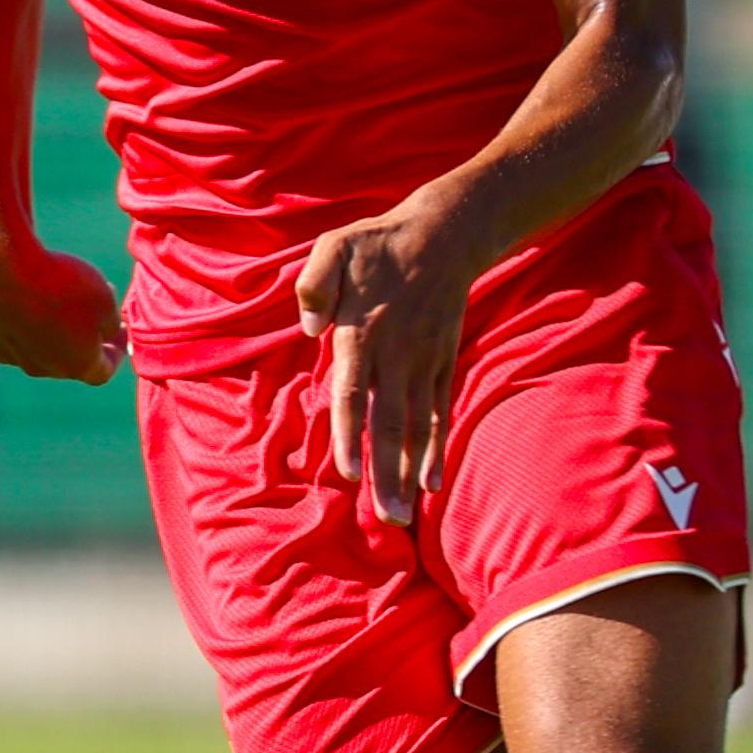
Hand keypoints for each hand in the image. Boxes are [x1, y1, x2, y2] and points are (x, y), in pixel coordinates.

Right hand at [0, 233, 124, 384]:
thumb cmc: (59, 282)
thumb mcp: (103, 298)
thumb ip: (109, 321)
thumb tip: (104, 329)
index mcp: (75, 365)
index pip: (103, 371)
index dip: (115, 353)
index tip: (119, 334)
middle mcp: (39, 368)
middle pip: (64, 360)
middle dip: (78, 340)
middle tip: (86, 312)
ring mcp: (4, 353)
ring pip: (29, 345)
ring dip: (43, 327)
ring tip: (49, 297)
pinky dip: (9, 314)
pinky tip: (12, 291)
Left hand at [294, 189, 475, 523]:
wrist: (443, 234)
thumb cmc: (377, 245)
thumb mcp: (333, 247)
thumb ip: (314, 283)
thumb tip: (309, 326)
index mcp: (363, 332)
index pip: (354, 393)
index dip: (350, 435)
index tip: (349, 473)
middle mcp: (396, 355)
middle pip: (389, 424)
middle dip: (387, 474)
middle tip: (386, 518)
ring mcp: (423, 363)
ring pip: (417, 428)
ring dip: (411, 473)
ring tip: (405, 514)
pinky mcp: (442, 363)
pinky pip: (440, 413)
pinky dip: (436, 448)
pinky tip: (431, 482)